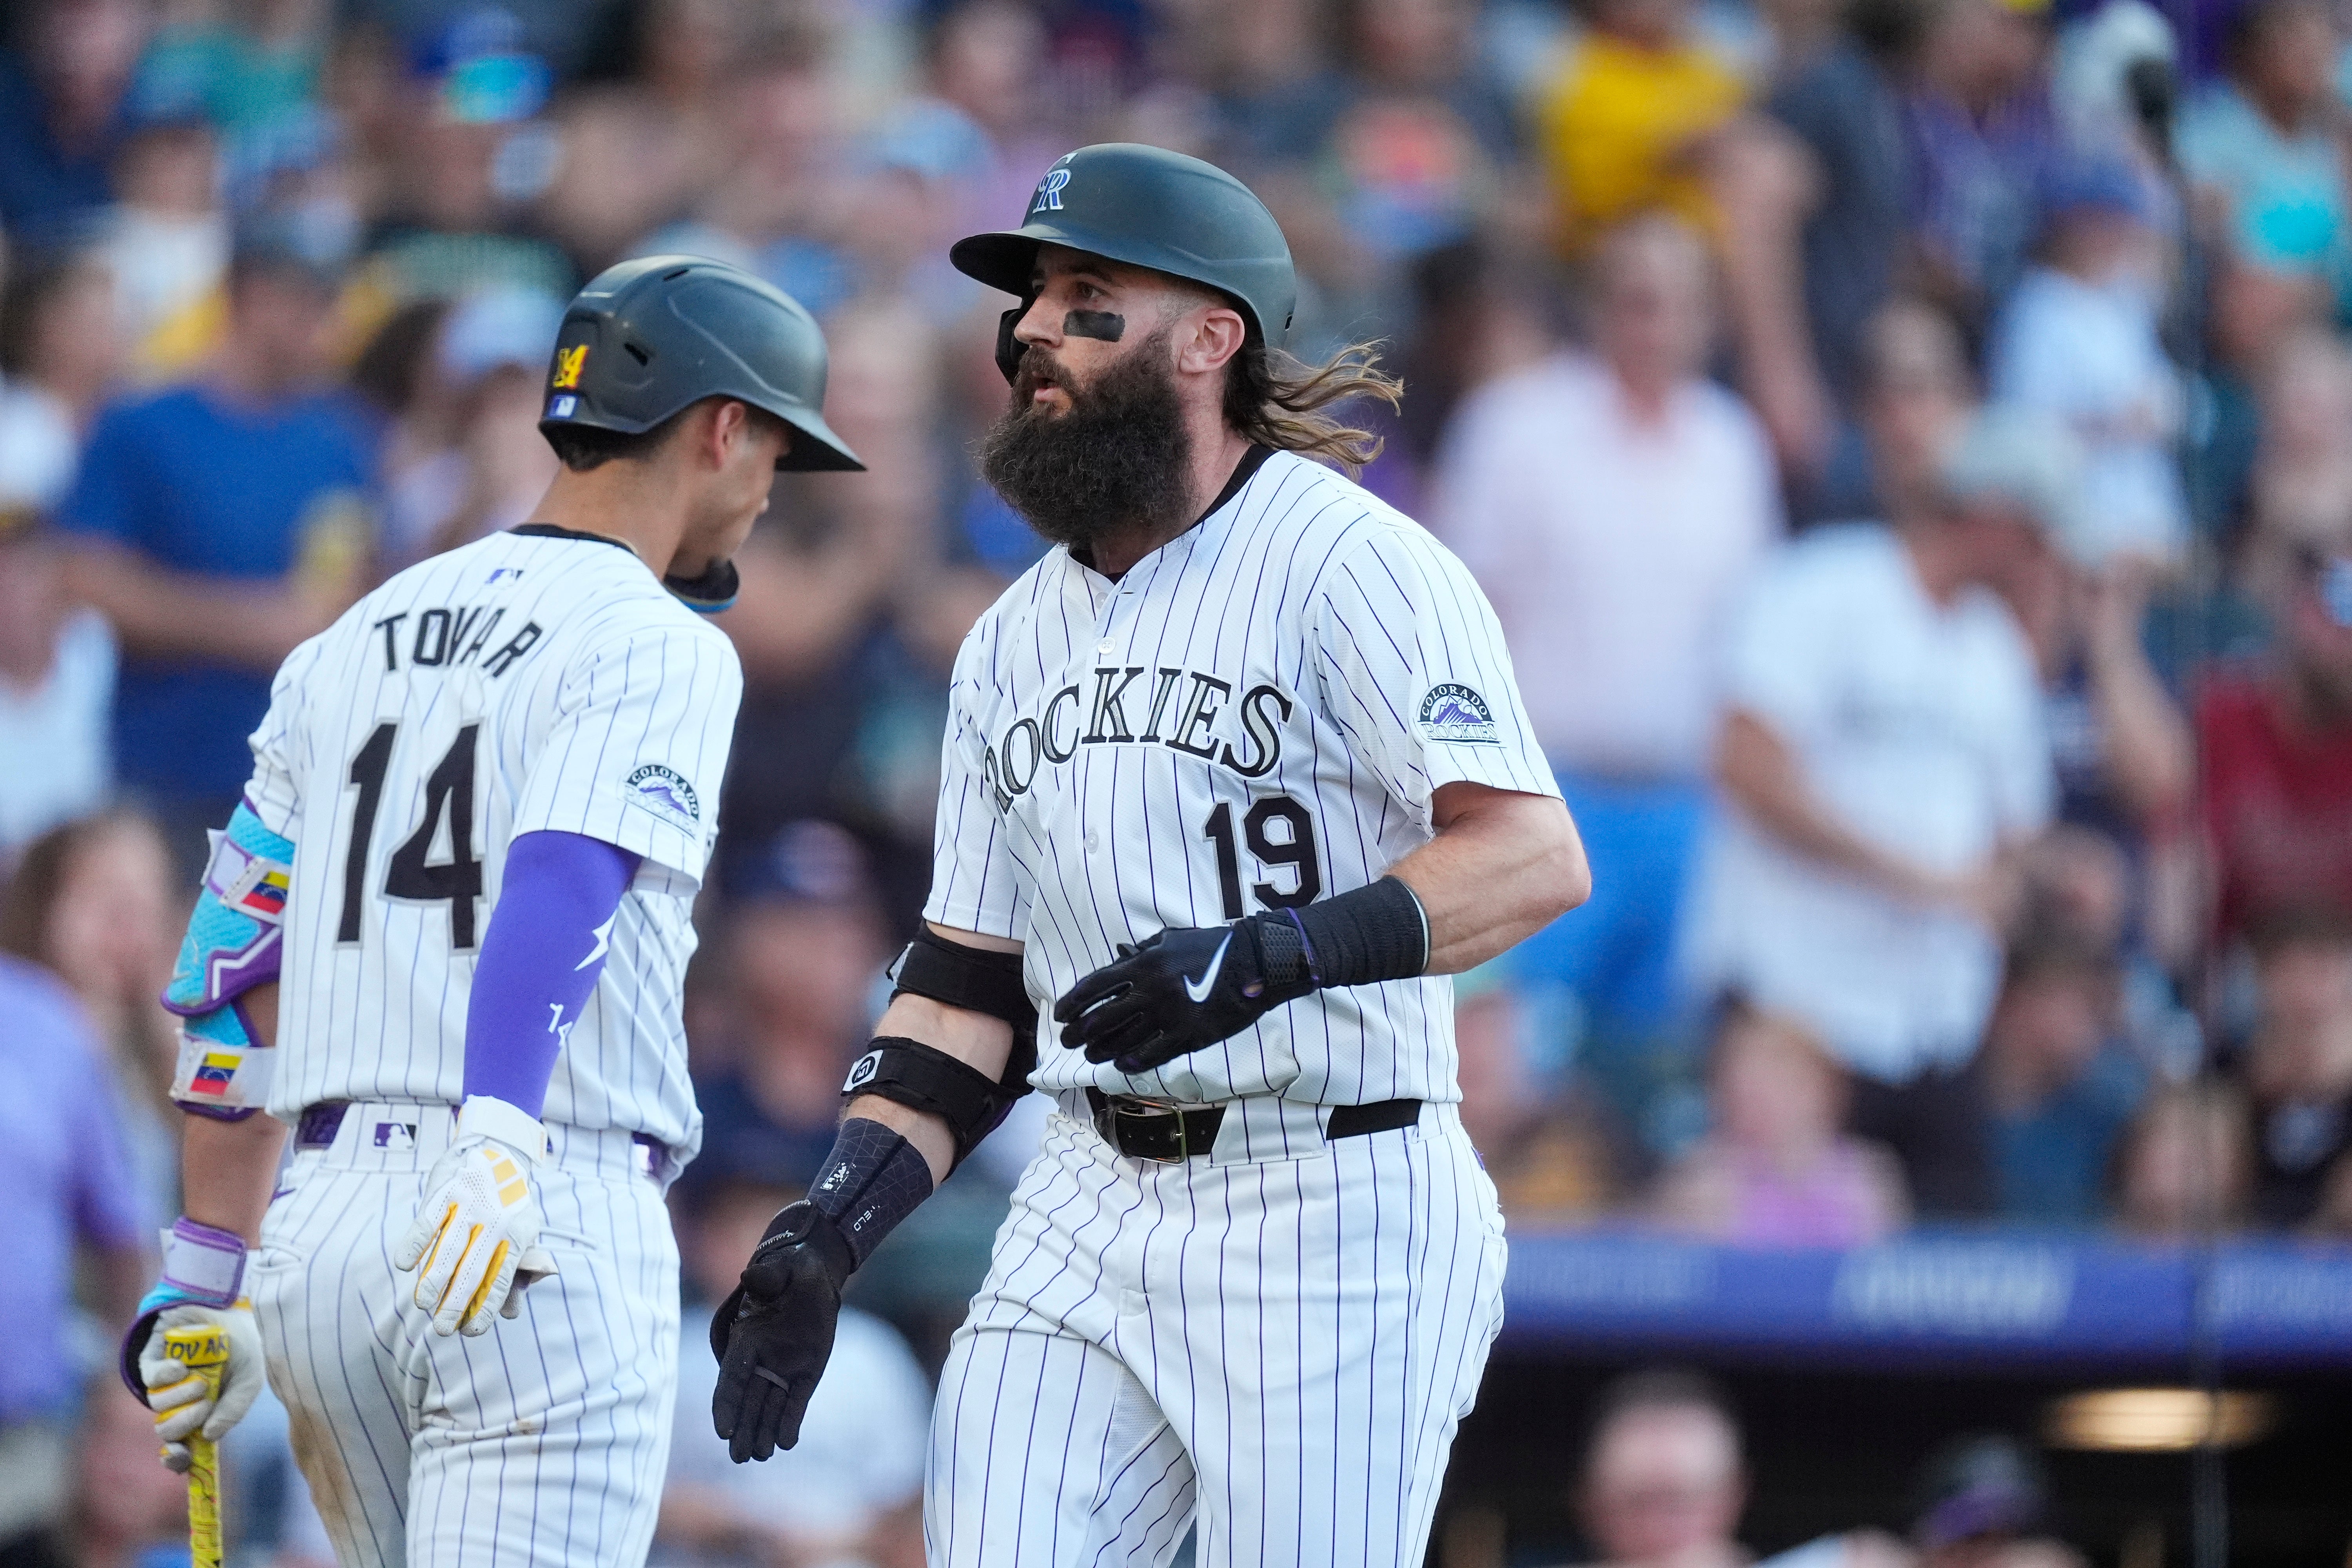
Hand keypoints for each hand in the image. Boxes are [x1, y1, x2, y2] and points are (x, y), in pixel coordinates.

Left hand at [129, 1301, 266, 1469]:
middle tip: (205, 1404)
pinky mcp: (153, 1360)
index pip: (183, 1448)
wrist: (232, 1308)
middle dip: (185, 1422)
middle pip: (168, 1430)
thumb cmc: (244, 1346)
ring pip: (158, 1406)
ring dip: (180, 1397)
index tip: (180, 1455)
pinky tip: (181, 1367)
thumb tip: (209, 1436)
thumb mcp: (250, 1380)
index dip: (178, 1459)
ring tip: (200, 1380)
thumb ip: (234, 1410)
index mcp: (203, 1414)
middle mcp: (180, 1402)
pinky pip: (149, 1379)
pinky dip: (165, 1376)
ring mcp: (166, 1382)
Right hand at [394, 1097, 556, 1336]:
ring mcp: (470, 1203)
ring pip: (449, 1247)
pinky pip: (428, 1218)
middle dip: (457, 1302)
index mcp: (519, 1232)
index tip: (473, 1332)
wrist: (497, 1150)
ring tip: (423, 1305)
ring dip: (435, 1278)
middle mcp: (496, 1218)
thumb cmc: (509, 1205)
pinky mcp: (446, 1189)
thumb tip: (510, 1313)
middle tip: (443, 1330)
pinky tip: (404, 1265)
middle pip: (474, 1267)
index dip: (487, 1305)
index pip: (503, 1276)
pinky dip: (415, 1241)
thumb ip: (516, 1273)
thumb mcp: (523, 1233)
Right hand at [711, 1201, 849, 1462]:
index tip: (722, 1430)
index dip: (726, 1403)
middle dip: (742, 1428)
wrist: (814, 1277)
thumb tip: (750, 1275)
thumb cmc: (794, 1270)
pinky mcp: (805, 1375)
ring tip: (759, 1457)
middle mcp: (761, 1360)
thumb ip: (768, 1278)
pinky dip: (790, 1421)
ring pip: (768, 1407)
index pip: (732, 1377)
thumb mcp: (786, 1270)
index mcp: (748, 1340)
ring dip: (762, 1431)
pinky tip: (786, 1443)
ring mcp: (782, 1369)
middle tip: (739, 1458)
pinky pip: (796, 1402)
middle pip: (748, 1401)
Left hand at [1053, 918, 1315, 1073]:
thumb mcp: (1172, 939)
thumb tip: (1116, 958)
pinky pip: (1153, 1054)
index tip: (1060, 1014)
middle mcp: (1151, 989)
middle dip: (1078, 1032)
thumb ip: (1142, 951)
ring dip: (1101, 1050)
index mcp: (1144, 962)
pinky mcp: (1190, 1035)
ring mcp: (1170, 1015)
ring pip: (1123, 1040)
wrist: (1255, 963)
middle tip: (1068, 1040)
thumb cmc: (1212, 947)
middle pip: (1102, 1018)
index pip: (1094, 986)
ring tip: (1090, 1056)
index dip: (1072, 1003)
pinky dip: (1133, 1061)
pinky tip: (1122, 1065)